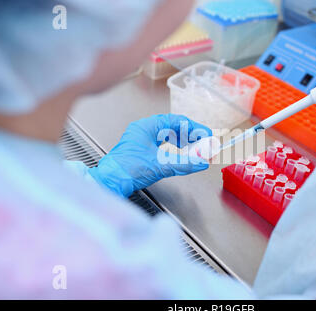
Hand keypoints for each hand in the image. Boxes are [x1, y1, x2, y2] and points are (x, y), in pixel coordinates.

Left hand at [88, 114, 211, 196]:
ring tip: (195, 149)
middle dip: (190, 135)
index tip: (205, 134)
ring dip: (182, 142)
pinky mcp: (140, 152)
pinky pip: (162, 145)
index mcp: (146, 127)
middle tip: (203, 143)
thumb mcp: (160, 165)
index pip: (175, 121)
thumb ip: (183, 163)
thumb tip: (201, 162)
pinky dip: (174, 148)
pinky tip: (180, 154)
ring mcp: (141, 141)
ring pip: (167, 136)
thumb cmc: (126, 170)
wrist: (110, 183)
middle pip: (172, 127)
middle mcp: (143, 131)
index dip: (193, 128)